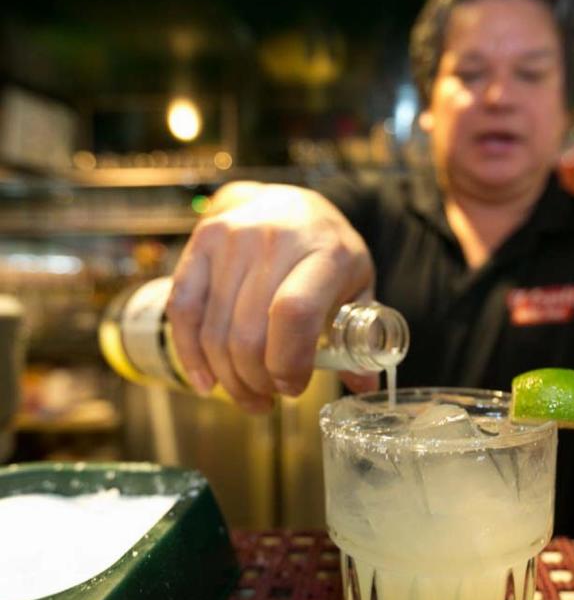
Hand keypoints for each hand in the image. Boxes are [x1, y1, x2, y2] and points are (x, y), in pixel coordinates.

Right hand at [166, 182, 376, 412]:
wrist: (289, 202)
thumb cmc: (326, 252)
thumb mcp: (357, 286)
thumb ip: (360, 335)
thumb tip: (364, 386)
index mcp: (326, 253)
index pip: (294, 313)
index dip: (288, 362)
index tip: (292, 388)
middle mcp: (277, 240)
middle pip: (249, 332)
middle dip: (256, 380)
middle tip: (268, 397)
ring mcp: (234, 238)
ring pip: (215, 330)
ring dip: (228, 376)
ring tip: (246, 393)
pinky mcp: (202, 241)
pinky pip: (184, 309)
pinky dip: (190, 354)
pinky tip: (205, 380)